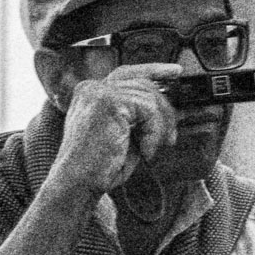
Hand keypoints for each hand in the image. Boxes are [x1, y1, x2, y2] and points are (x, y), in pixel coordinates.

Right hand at [54, 63, 181, 193]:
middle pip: (143, 85)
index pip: (127, 73)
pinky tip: (144, 151)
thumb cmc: (97, 168)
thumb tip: (166, 110)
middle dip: (164, 111)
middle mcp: (92, 87)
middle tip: (170, 138)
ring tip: (150, 150)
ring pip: (149, 98)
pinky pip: (148, 109)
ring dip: (158, 129)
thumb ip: (137, 118)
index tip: (176, 72)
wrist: (78, 183)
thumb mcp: (122, 136)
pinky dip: (153, 133)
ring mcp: (98, 92)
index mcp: (91, 93)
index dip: (154, 70)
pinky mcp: (109, 102)